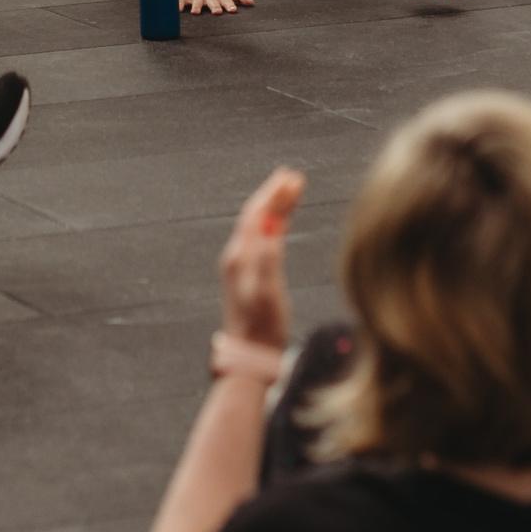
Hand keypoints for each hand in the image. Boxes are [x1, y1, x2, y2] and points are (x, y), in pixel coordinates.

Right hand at [180, 0, 253, 16]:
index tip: (233, 10)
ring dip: (197, 7)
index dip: (230, 5)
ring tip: (196, 12)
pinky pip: (182, 2)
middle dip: (214, 6)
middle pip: (212, 2)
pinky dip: (179, 5)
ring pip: (197, 2)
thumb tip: (251, 3)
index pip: (227, 1)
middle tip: (217, 12)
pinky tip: (179, 10)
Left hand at [218, 166, 303, 351]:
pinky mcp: (248, 273)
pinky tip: (280, 221)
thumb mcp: (267, 293)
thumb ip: (268, 261)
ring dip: (274, 206)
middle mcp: (237, 256)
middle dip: (274, 194)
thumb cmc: (262, 327)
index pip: (257, 214)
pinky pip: (260, 237)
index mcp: (241, 256)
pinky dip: (273, 223)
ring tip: (290, 190)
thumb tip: (272, 231)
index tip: (292, 177)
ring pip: (258, 224)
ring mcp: (241, 264)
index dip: (274, 194)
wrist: (250, 354)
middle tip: (293, 176)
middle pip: (256, 215)